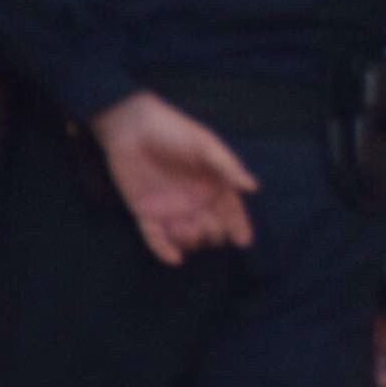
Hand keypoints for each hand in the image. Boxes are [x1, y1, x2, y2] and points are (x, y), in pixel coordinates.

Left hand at [90, 90, 258, 266]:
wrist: (131, 127)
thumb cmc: (174, 131)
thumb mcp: (205, 146)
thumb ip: (228, 167)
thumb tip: (254, 188)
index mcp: (212, 184)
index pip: (231, 210)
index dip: (239, 226)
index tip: (243, 242)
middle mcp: (194, 200)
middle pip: (211, 227)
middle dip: (213, 233)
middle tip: (208, 226)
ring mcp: (170, 208)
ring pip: (186, 237)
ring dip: (190, 240)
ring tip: (186, 229)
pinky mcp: (145, 213)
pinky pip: (156, 238)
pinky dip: (164, 251)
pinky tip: (174, 259)